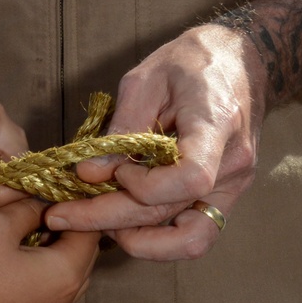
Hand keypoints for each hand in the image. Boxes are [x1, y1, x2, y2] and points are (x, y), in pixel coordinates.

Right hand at [0, 201, 99, 302]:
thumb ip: (30, 207)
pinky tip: (12, 251)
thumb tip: (45, 203)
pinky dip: (38, 265)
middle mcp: (66, 299)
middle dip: (63, 224)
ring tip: (23, 224)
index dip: (74, 204)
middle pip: (80, 251)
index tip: (55, 187)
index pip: (89, 229)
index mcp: (67, 274)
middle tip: (38, 203)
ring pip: (63, 269)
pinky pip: (46, 287)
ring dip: (50, 245)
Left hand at [45, 24, 266, 259]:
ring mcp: (234, 185)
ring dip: (139, 241)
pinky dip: (159, 238)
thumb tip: (89, 174)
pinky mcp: (226, 195)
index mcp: (216, 125)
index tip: (115, 171)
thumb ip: (121, 129)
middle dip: (109, 218)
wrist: (241, 61)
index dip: (145, 185)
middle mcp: (232, 164)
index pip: (191, 178)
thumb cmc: (191, 61)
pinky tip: (123, 226)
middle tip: (59, 214)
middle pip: (173, 212)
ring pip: (191, 240)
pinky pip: (196, 233)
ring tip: (92, 226)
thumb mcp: (146, 79)